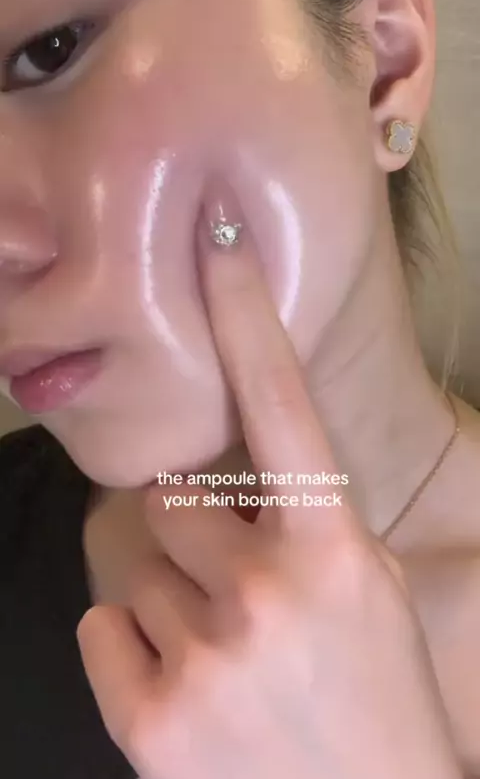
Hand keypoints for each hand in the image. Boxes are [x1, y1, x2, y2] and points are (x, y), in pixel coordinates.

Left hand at [78, 203, 461, 778]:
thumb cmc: (380, 696)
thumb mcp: (369, 589)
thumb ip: (304, 524)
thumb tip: (237, 482)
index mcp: (333, 547)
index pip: (281, 401)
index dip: (246, 310)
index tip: (218, 234)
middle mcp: (267, 589)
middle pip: (170, 499)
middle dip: (196, 533)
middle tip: (239, 590)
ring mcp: (206, 657)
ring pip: (136, 565)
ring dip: (172, 597)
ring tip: (227, 653)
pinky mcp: (151, 719)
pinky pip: (104, 627)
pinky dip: (134, 649)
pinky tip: (191, 690)